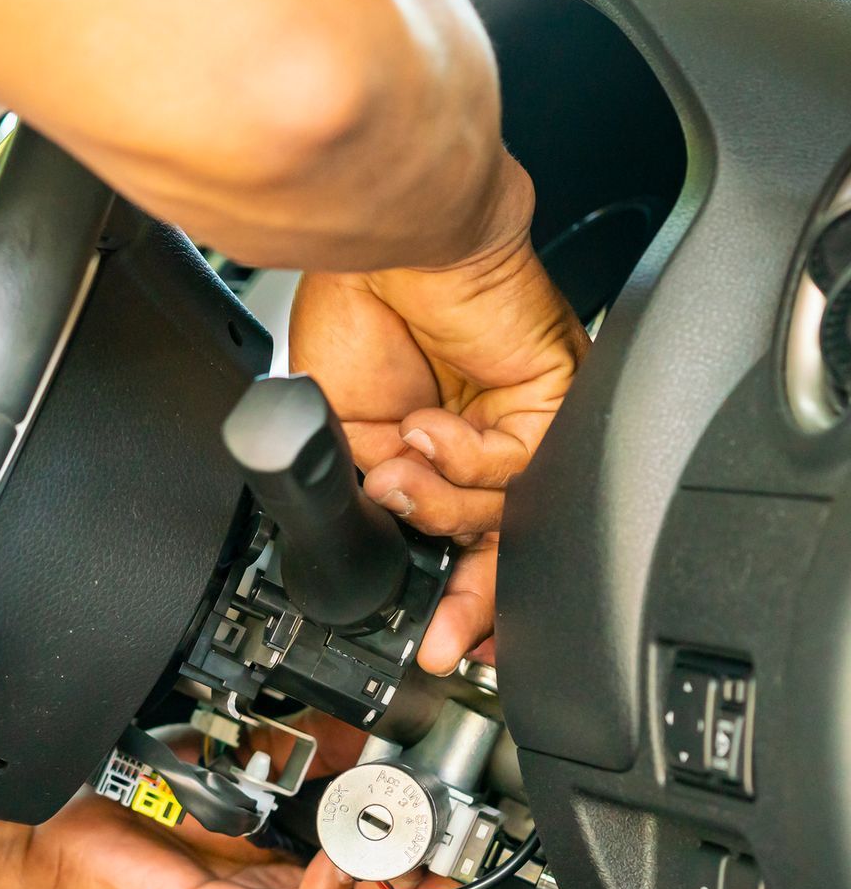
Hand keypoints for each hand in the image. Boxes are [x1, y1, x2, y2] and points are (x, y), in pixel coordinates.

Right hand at [288, 156, 587, 673]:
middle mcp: (483, 441)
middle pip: (501, 546)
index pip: (452, 541)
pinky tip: (426, 425)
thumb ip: (369, 495)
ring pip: (509, 514)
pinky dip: (462, 455)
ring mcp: (521, 422)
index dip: (446, 596)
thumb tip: (383, 542)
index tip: (429, 643)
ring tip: (393, 472)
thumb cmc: (354, 310)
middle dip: (470, 601)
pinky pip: (517, 465)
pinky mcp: (551, 397)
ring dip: (439, 505)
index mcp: (430, 452)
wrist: (381, 245)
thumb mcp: (339, 431)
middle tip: (442, 635)